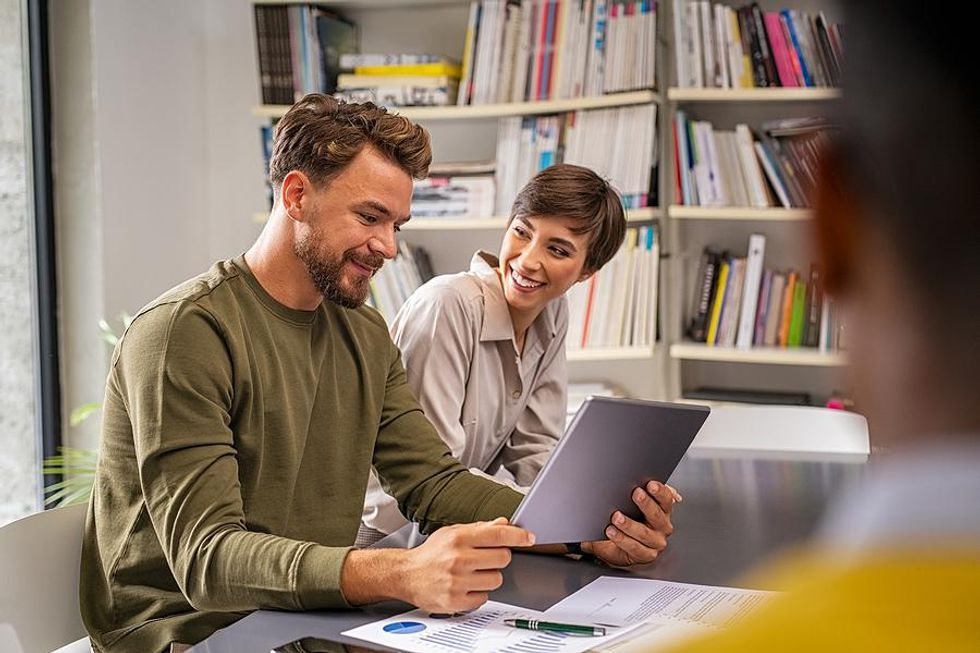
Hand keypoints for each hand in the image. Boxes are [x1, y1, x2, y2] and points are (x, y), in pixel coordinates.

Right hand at [400, 517, 534, 612]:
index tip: (529, 538)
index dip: (518, 535)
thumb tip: (503, 523)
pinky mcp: (455, 600)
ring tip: (474, 573)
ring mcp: (457, 581)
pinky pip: (484, 597)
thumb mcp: (452, 532)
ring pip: (496, 579)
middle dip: (500, 558)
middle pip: (503, 558)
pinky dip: (479, 593)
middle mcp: (458, 558)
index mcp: (459, 538)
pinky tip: (466, 586)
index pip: (498, 534)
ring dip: (490, 576)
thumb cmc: (431, 553)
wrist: (406, 574)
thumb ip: (480, 528)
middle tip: (487, 558)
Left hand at [580, 481, 678, 566]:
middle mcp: (663, 527)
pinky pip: (633, 547)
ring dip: (629, 524)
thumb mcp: (635, 503)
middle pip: (656, 515)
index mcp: (663, 511)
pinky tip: (611, 531)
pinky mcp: (645, 555)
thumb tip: (640, 475)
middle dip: (645, 504)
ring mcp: (655, 542)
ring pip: (643, 533)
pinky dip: (621, 539)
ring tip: (616, 517)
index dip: (660, 492)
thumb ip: (643, 490)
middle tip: (635, 493)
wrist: (620, 544)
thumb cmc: (630, 519)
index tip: (651, 484)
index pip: (666, 499)